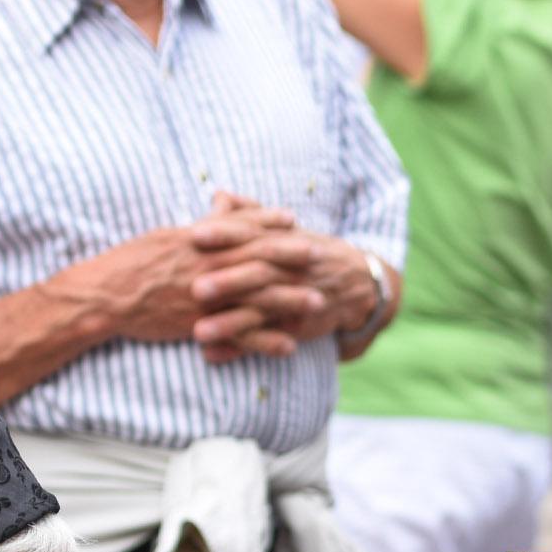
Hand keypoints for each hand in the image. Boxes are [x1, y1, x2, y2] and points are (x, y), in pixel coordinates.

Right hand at [64, 206, 305, 350]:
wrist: (107, 297)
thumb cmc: (132, 262)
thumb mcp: (165, 235)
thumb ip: (199, 225)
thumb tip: (220, 205)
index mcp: (198, 241)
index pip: (241, 226)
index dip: (268, 221)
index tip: (292, 218)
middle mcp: (208, 265)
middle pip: (258, 257)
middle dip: (291, 255)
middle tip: (321, 253)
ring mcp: (208, 296)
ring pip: (257, 296)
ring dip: (290, 299)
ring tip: (318, 301)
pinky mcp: (202, 324)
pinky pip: (241, 335)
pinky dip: (266, 341)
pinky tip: (290, 346)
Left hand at [190, 226, 386, 360]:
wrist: (357, 283)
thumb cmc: (308, 252)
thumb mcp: (285, 230)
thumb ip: (249, 213)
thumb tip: (218, 195)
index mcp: (282, 243)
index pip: (252, 234)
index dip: (226, 234)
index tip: (195, 234)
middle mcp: (289, 272)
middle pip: (258, 275)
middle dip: (228, 282)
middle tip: (195, 288)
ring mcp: (293, 302)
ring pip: (260, 312)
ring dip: (230, 324)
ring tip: (198, 333)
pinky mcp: (295, 328)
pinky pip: (266, 341)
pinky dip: (239, 349)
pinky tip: (212, 356)